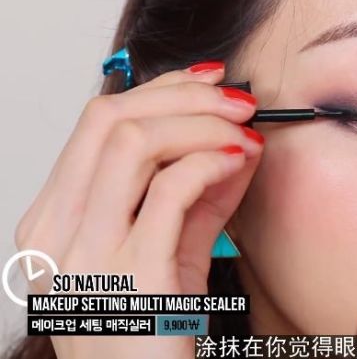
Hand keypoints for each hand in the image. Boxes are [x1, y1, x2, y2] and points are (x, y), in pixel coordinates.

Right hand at [14, 62, 262, 357]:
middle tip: (238, 102)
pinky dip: (210, 163)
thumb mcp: (173, 250)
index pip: (97, 123)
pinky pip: (169, 191)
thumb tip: (237, 138)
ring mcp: (86, 254)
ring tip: (242, 132)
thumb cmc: (155, 332)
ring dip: (200, 124)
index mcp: (56, 219)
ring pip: (133, 142)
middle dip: (184, 97)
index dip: (159, 89)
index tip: (208, 81)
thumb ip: (201, 194)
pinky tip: (237, 162)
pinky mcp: (130, 277)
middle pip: (111, 120)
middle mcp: (58, 231)